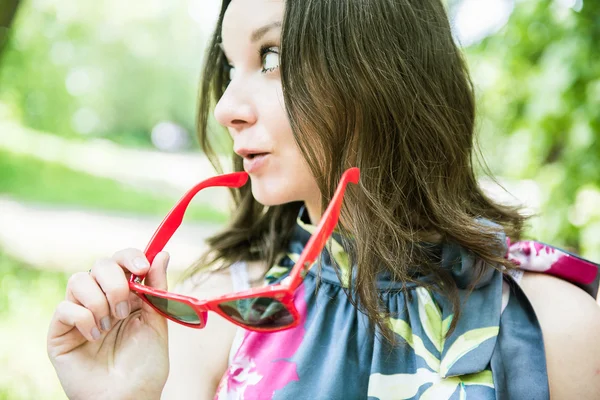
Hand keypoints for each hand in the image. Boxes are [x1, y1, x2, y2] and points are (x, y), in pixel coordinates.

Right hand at [47, 249, 170, 399]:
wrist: (130, 397)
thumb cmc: (145, 364)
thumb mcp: (157, 320)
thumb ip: (157, 287)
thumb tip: (162, 253)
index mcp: (126, 294)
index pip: (121, 260)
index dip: (130, 257)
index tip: (142, 269)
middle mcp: (101, 299)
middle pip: (99, 265)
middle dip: (116, 283)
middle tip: (125, 310)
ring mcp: (80, 314)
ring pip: (79, 280)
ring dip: (100, 301)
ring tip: (110, 325)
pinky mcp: (60, 332)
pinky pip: (65, 307)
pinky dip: (84, 318)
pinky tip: (95, 337)